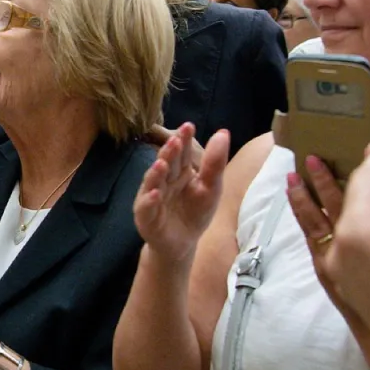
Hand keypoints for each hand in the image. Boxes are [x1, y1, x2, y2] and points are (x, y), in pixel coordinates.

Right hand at [133, 124, 229, 263]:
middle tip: (175, 140)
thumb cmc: (195, 213)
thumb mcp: (211, 188)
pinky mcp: (145, 216)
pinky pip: (146, 207)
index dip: (183, 140)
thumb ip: (215, 163)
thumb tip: (223, 132)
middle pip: (166, 164)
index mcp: (179, 172)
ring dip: (156, 172)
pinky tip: (156, 193)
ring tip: (162, 163)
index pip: (181, 152)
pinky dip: (150, 200)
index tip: (188, 126)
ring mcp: (151, 197)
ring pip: (152, 182)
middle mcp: (162, 180)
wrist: (182, 243)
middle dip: (169, 152)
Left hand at [324, 135, 369, 369]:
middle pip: (352, 195)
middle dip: (364, 169)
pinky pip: (328, 244)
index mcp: (360, 231)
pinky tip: (318, 212)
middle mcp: (340, 251)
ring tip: (302, 167)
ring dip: (325, 191)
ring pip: (332, 218)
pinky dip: (322, 221)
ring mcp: (342, 274)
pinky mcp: (352, 291)